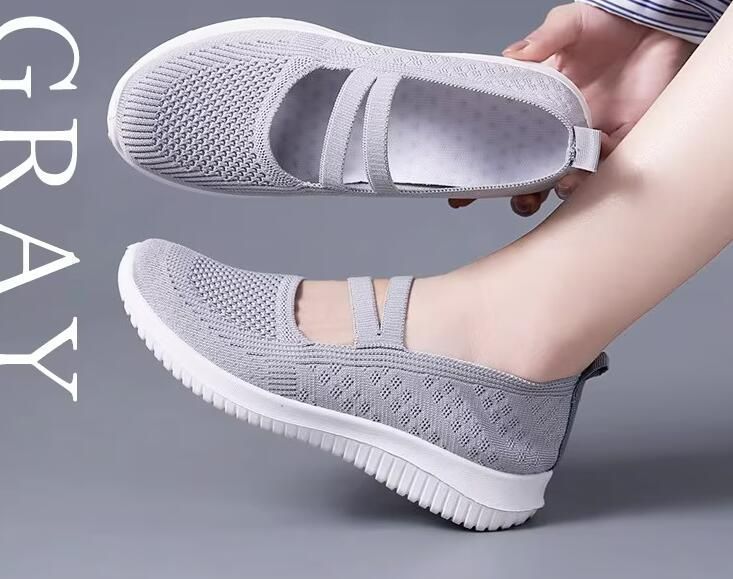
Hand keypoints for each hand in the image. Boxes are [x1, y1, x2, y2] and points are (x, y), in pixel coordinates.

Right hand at [449, 2, 695, 214]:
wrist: (658, 26)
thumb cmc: (609, 24)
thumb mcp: (569, 24)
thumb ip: (543, 39)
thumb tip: (511, 56)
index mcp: (538, 104)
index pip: (502, 137)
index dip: (480, 165)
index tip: (459, 189)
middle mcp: (558, 128)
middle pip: (527, 170)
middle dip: (511, 192)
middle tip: (501, 199)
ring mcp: (586, 139)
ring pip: (557, 179)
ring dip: (543, 192)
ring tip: (534, 196)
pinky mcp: (618, 144)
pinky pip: (598, 173)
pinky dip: (583, 181)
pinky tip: (572, 180)